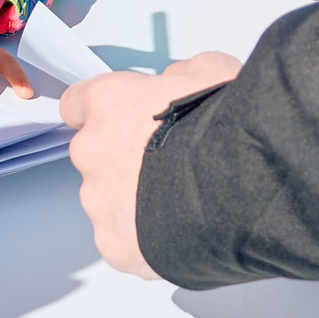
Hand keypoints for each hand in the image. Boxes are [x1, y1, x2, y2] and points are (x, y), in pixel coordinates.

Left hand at [61, 55, 241, 278]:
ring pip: (106, 201)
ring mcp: (99, 201)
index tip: (120, 121)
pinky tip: (180, 233)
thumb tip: (176, 80)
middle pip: (94, 155)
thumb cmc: (225, 129)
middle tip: (167, 167)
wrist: (241, 189)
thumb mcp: (215, 73)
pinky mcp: (114, 244)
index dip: (103, 113)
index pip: (77, 104)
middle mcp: (91, 150)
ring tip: (181, 204)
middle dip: (122, 160)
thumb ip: (183, 74)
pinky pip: (123, 240)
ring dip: (133, 202)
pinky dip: (145, 240)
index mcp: (107, 102)